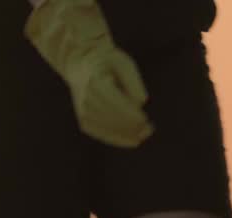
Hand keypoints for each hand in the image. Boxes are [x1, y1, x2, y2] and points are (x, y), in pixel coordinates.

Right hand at [25, 0, 153, 147]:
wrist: (81, 66)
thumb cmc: (108, 63)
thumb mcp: (123, 64)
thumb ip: (134, 82)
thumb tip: (141, 103)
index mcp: (95, 82)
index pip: (115, 104)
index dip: (131, 115)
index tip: (145, 120)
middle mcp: (86, 98)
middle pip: (113, 118)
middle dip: (132, 126)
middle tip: (149, 129)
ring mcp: (83, 111)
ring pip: (109, 129)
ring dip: (127, 134)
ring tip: (144, 134)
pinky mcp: (84, 121)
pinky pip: (102, 134)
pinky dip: (118, 138)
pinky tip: (133, 141)